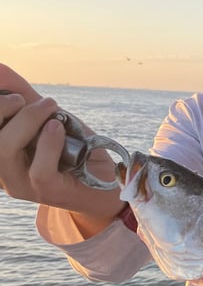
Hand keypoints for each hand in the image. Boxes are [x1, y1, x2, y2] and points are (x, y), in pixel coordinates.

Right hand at [0, 64, 122, 230]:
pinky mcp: (47, 192)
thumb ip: (23, 95)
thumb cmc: (75, 149)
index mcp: (1, 153)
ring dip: (27, 120)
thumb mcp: (49, 116)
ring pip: (5, 150)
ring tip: (50, 107)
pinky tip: (57, 128)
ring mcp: (22, 185)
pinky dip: (47, 143)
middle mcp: (4, 172)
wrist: (108, 181)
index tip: (13, 93)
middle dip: (2, 108)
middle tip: (27, 99)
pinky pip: (39, 169)